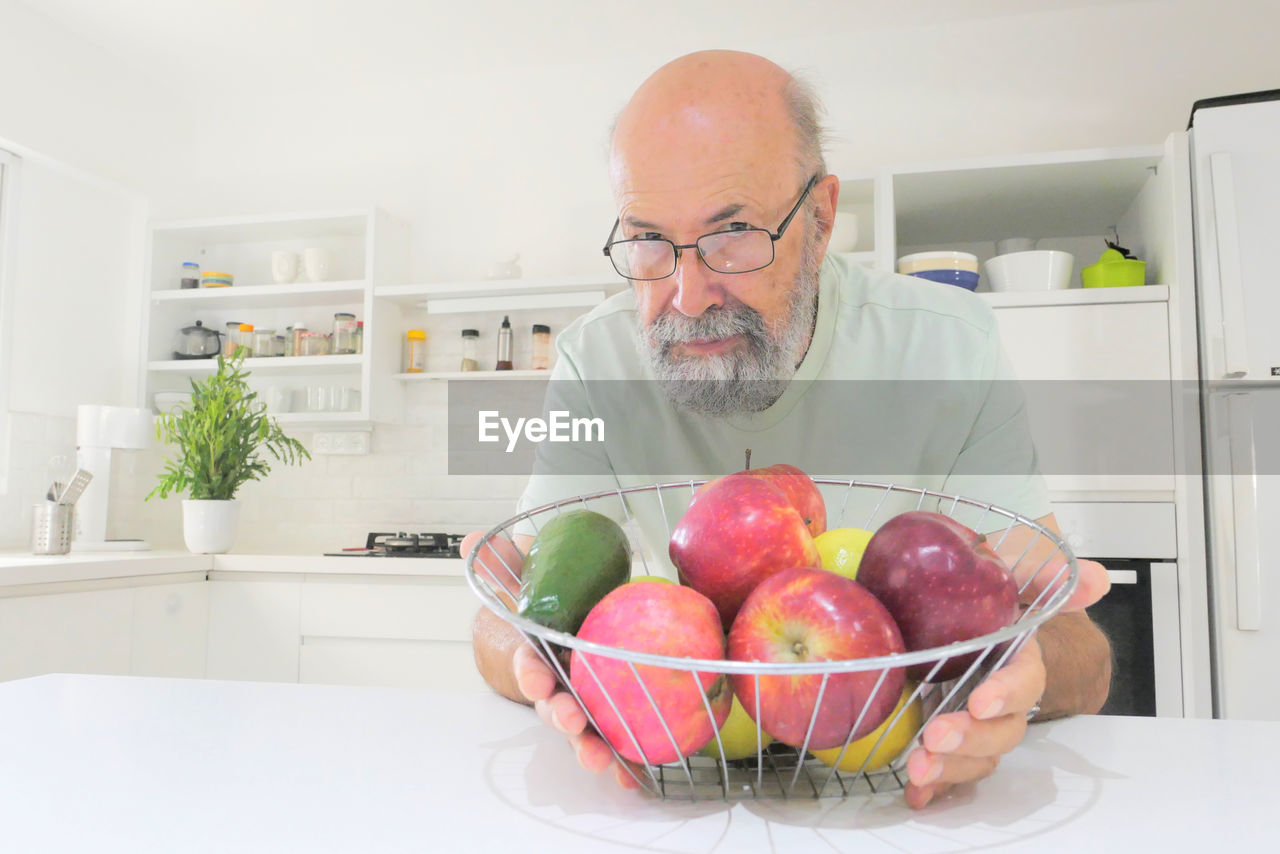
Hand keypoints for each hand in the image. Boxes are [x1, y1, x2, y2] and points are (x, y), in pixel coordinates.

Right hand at [462, 529, 641, 789]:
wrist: (554, 622)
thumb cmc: (539, 600)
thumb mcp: (521, 573)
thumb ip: (501, 559)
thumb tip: (472, 541)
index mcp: (533, 651)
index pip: (526, 662)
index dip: (529, 672)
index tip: (536, 679)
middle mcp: (553, 683)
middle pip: (552, 705)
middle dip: (561, 716)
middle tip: (572, 720)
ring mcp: (578, 701)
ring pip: (581, 729)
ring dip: (589, 746)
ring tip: (603, 761)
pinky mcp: (606, 711)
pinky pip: (614, 735)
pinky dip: (623, 757)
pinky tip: (635, 774)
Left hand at [903, 510, 1109, 809]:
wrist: (966, 617)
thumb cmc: (990, 598)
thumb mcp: (1009, 572)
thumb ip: (1043, 573)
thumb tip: (1094, 578)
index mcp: (1019, 659)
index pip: (1025, 680)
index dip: (1007, 693)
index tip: (981, 702)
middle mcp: (1003, 699)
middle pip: (1003, 731)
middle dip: (972, 738)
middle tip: (937, 736)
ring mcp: (978, 723)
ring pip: (980, 757)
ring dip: (952, 767)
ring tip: (919, 767)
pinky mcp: (951, 739)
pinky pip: (950, 771)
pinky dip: (935, 788)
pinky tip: (917, 796)